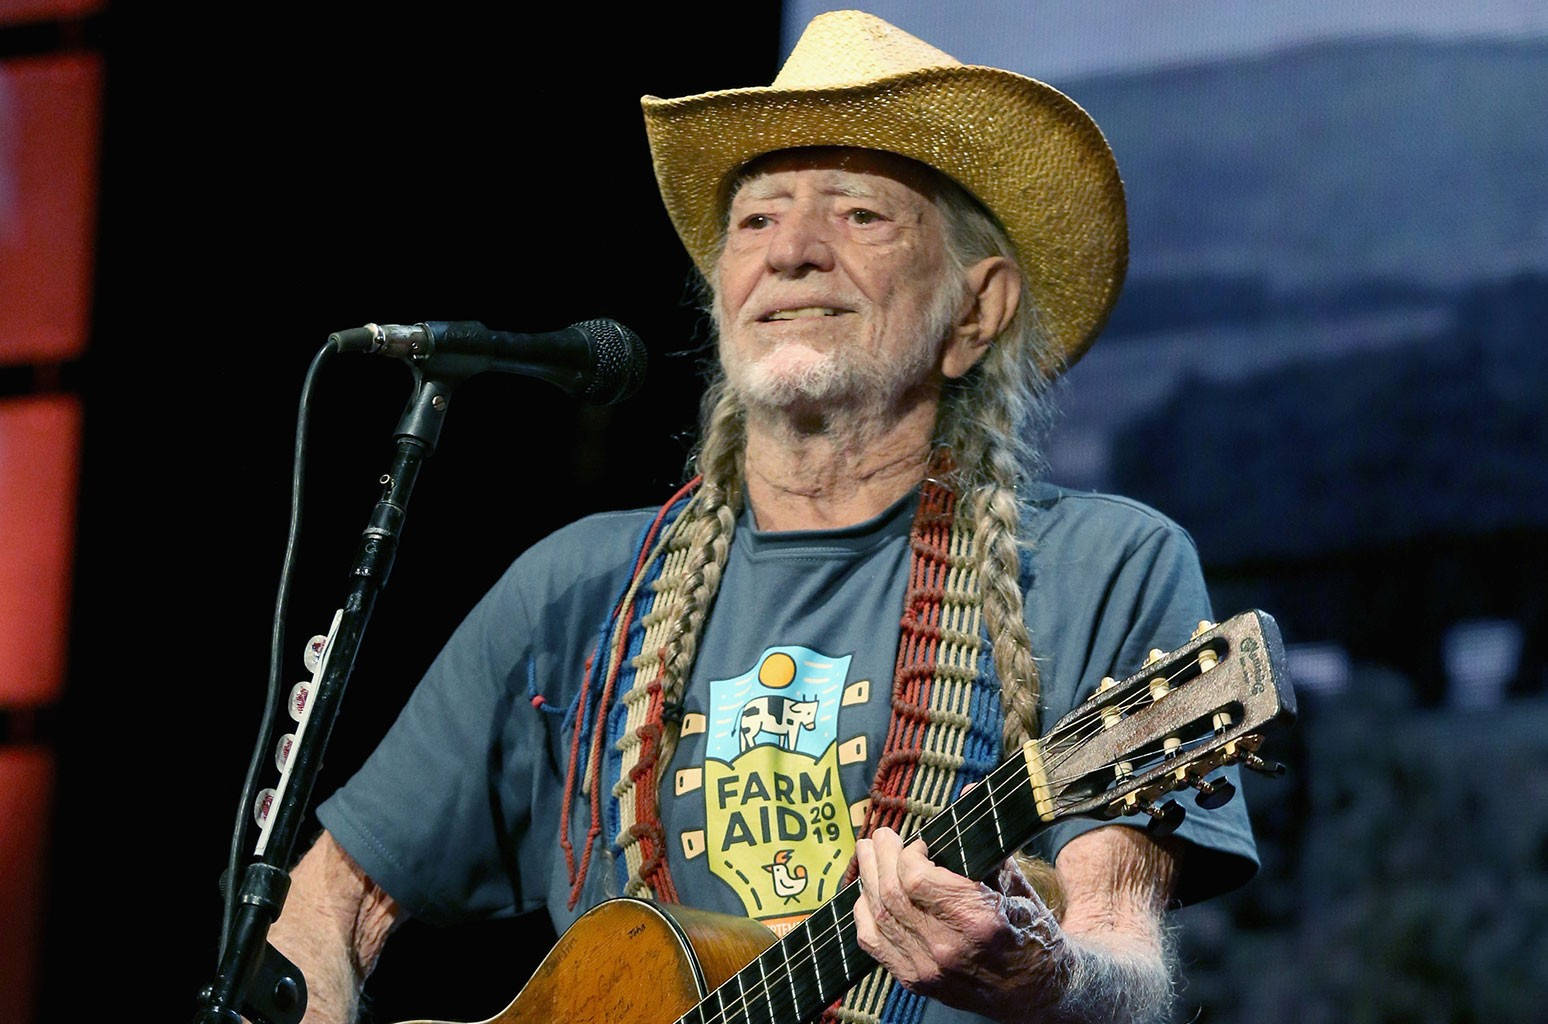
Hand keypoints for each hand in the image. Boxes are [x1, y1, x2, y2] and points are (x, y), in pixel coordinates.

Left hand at [852, 827, 1074, 1022]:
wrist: (1037, 990)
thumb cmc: (1030, 931)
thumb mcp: (1016, 884)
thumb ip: (985, 841)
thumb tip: (969, 795)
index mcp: (978, 920)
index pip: (917, 878)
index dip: (910, 853)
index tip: (919, 842)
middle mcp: (948, 949)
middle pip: (892, 894)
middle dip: (881, 857)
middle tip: (881, 836)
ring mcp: (928, 970)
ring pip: (878, 916)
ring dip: (868, 879)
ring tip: (868, 853)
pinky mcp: (916, 981)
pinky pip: (874, 943)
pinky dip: (864, 913)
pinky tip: (867, 894)